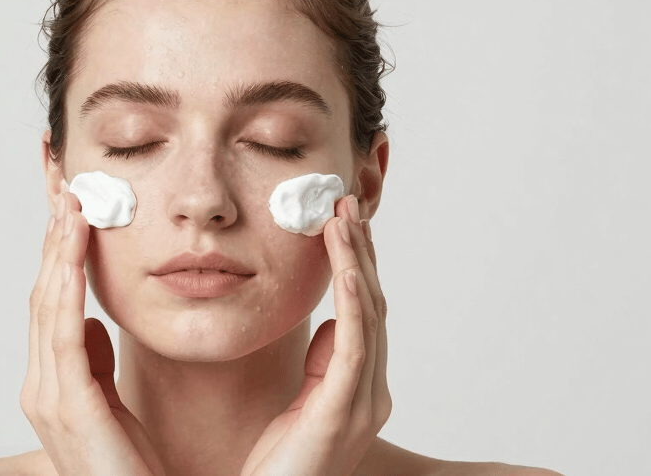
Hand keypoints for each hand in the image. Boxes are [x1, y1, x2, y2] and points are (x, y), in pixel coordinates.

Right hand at [20, 192, 165, 475]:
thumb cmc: (131, 464)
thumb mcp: (112, 401)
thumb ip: (95, 362)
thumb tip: (92, 322)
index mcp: (53, 380)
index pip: (53, 300)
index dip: (60, 250)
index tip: (72, 204)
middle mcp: (41, 384)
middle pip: (44, 293)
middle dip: (54, 237)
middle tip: (67, 184)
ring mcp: (48, 396)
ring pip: (48, 305)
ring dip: (59, 250)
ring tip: (73, 203)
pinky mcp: (68, 406)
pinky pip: (63, 333)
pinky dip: (66, 286)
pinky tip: (74, 250)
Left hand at [240, 195, 390, 475]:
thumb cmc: (279, 465)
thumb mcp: (301, 404)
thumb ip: (320, 366)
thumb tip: (329, 327)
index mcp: (361, 389)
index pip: (363, 313)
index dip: (355, 265)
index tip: (341, 222)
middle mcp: (371, 392)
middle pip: (371, 305)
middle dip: (359, 251)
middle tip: (344, 202)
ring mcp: (362, 403)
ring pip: (367, 315)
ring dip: (355, 261)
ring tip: (341, 217)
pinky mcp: (343, 412)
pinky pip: (354, 344)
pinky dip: (352, 300)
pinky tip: (343, 266)